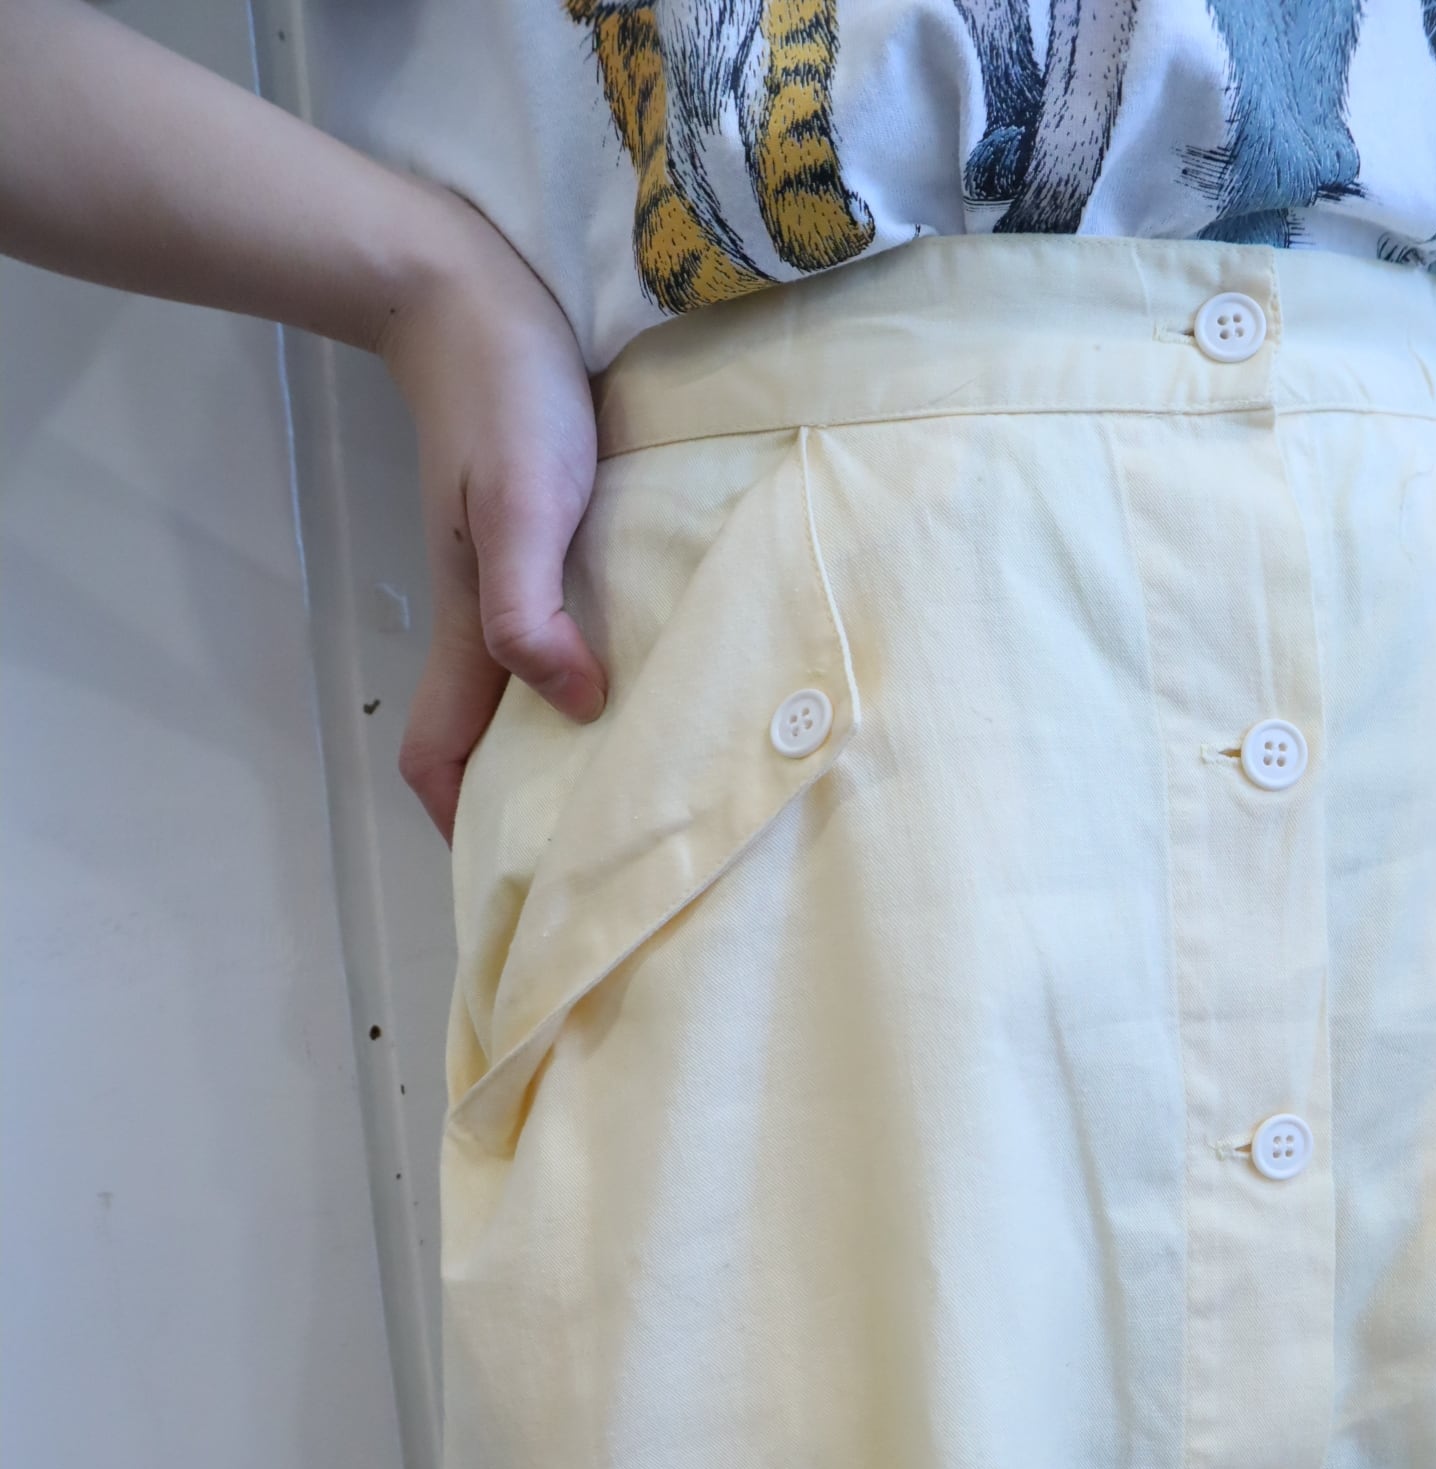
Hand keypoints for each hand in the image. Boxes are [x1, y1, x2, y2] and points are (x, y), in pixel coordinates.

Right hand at [376, 198, 605, 842]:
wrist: (475, 290)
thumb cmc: (500, 393)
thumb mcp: (519, 500)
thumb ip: (531, 607)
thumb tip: (574, 704)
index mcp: (471, 627)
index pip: (439, 759)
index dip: (463, 826)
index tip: (520, 875)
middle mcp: (489, 621)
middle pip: (489, 743)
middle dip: (529, 805)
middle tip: (606, 847)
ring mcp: (519, 583)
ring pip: (534, 693)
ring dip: (573, 742)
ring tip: (649, 778)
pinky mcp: (554, 543)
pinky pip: (571, 633)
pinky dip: (601, 671)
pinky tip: (661, 672)